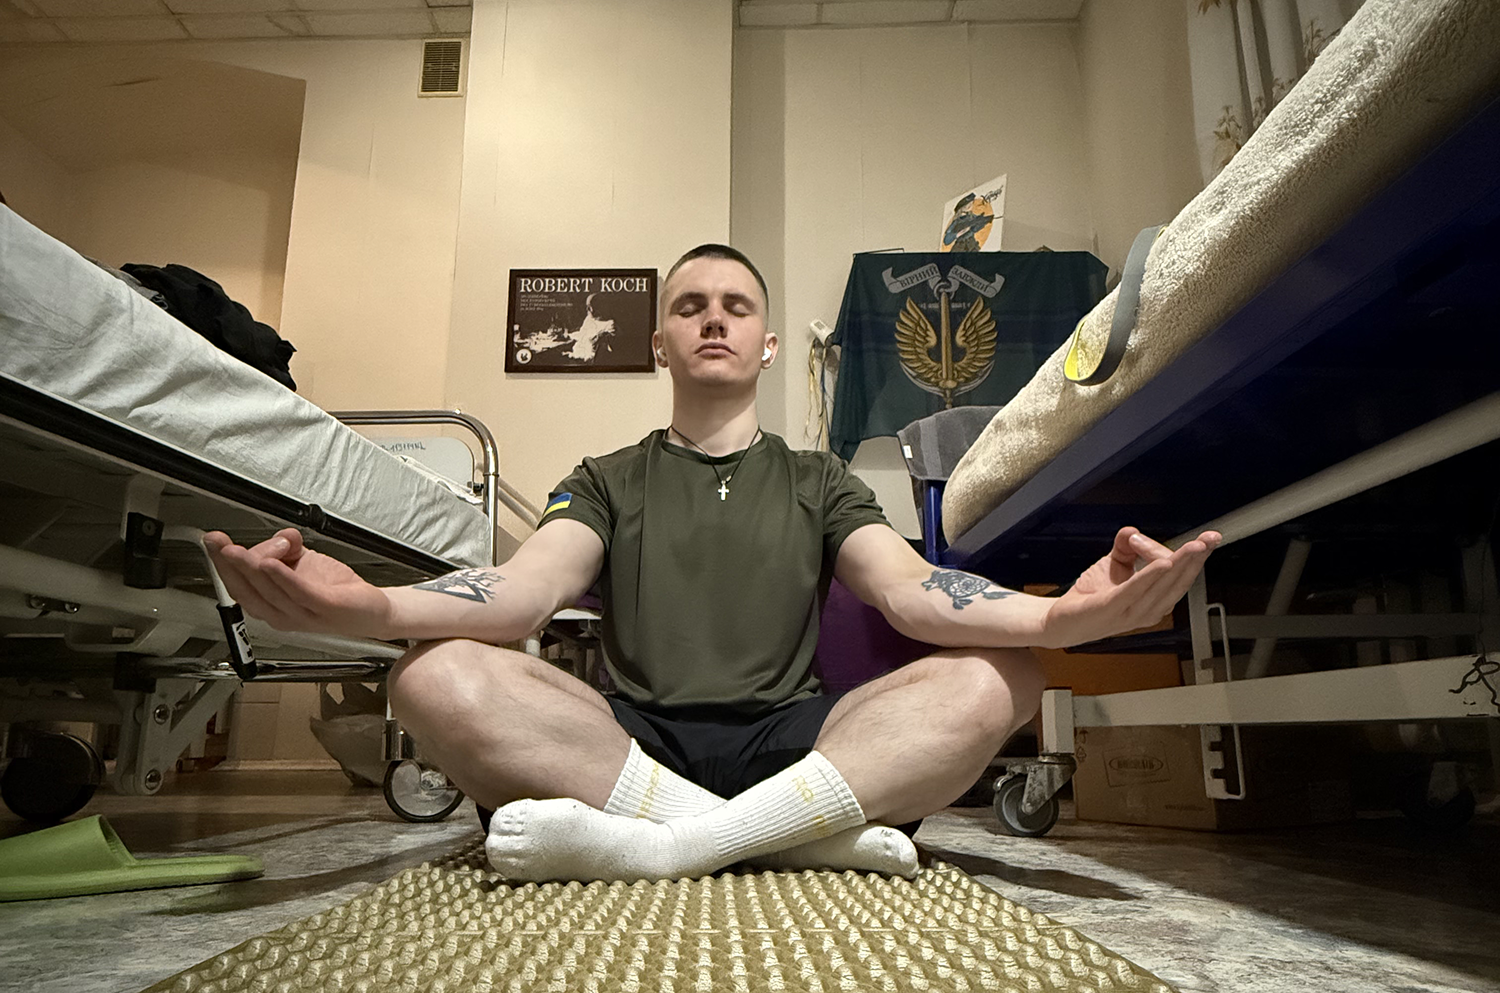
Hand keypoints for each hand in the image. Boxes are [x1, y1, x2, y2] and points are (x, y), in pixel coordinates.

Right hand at [203, 528, 393, 637]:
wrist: (372, 609)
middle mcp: (281, 614)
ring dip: (251, 569)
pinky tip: (271, 565)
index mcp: (271, 605)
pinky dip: (283, 578)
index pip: (239, 587)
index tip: (213, 542)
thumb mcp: (304, 562)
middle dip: (231, 564)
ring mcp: (303, 614)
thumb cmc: (334, 590)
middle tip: (220, 544)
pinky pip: (300, 593)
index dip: (222, 565)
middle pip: (249, 589)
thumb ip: (286, 548)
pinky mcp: (325, 608)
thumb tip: (281, 536)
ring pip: (270, 591)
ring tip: (238, 552)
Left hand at [1040, 527, 1220, 648]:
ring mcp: (1132, 612)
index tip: (1207, 538)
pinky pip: (1135, 591)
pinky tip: (1163, 563)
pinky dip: (1150, 576)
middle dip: (1196, 559)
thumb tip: (1131, 531)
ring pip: (1162, 585)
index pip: (1181, 578)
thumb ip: (1126, 546)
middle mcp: (1149, 610)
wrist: (1061, 621)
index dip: (1194, 558)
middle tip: (1209, 540)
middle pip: (1178, 581)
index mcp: (1155, 601)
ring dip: (1180, 564)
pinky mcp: (1111, 609)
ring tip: (1194, 547)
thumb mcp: (1113, 564)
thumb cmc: (1091, 597)